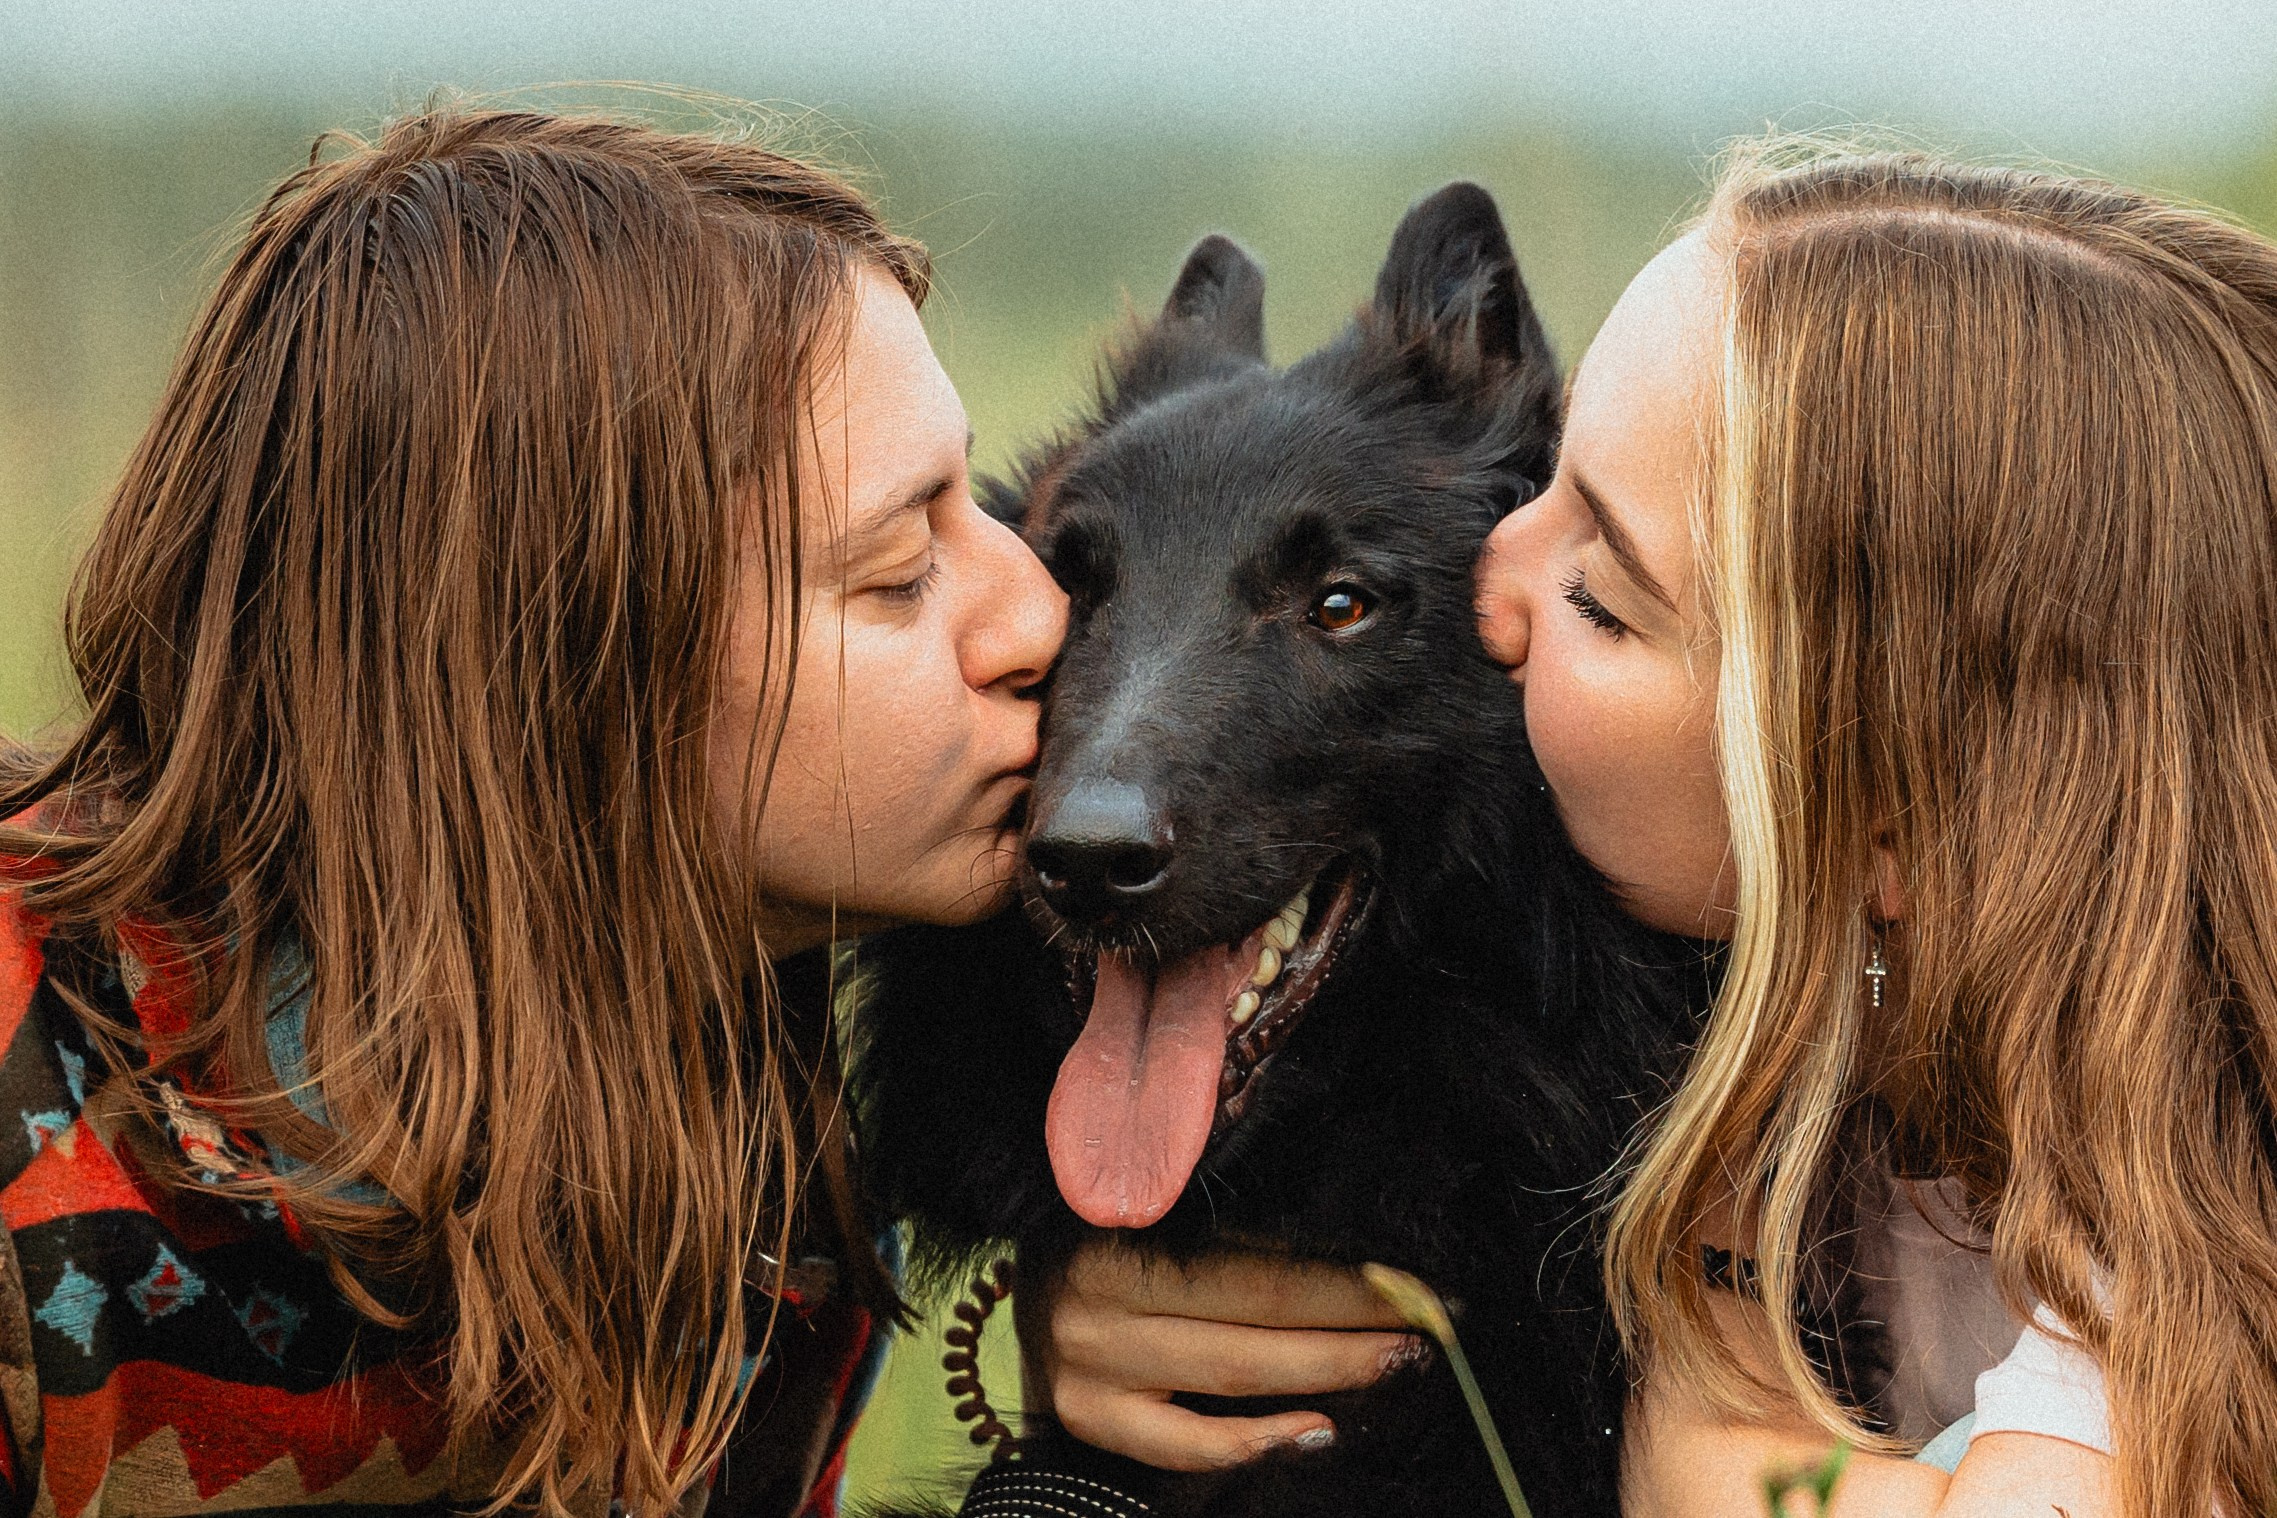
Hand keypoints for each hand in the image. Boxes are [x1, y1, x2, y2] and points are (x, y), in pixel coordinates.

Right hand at [1016, 1235, 1418, 1471]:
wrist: (1019, 1284)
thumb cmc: (1113, 1235)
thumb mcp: (1160, 1210)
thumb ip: (1236, 1228)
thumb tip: (1358, 1251)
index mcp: (1126, 1228)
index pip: (1262, 1262)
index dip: (1348, 1278)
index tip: (1418, 1284)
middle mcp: (1100, 1296)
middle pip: (1257, 1315)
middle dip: (1356, 1324)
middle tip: (1429, 1330)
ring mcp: (1091, 1366)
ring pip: (1234, 1377)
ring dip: (1327, 1374)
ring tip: (1394, 1368)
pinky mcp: (1088, 1418)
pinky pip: (1186, 1446)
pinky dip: (1257, 1443)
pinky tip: (1317, 1433)